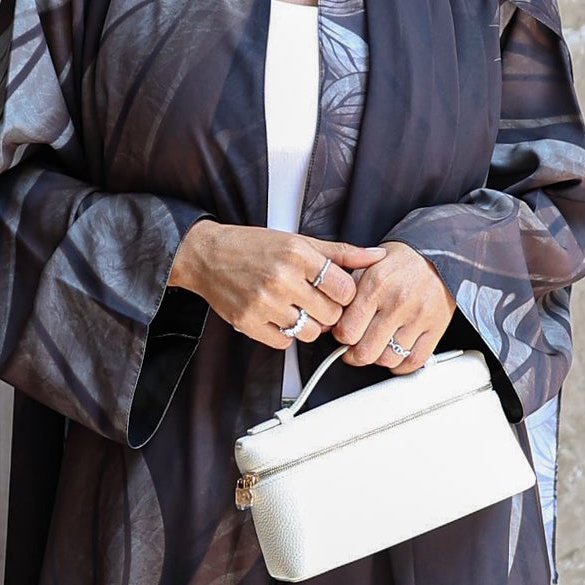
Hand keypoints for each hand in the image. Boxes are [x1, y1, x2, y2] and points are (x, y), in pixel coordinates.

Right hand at [167, 221, 383, 353]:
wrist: (207, 256)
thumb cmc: (254, 246)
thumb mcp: (299, 241)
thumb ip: (341, 252)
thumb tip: (377, 256)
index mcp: (297, 254)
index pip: (345, 289)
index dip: (344, 294)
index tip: (334, 290)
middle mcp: (281, 278)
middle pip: (331, 315)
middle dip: (328, 311)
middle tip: (315, 300)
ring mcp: (263, 303)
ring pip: (310, 333)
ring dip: (309, 325)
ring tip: (296, 308)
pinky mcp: (248, 322)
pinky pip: (284, 343)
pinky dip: (286, 335)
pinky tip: (278, 316)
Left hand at [328, 241, 455, 373]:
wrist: (437, 252)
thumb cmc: (400, 261)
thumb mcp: (366, 266)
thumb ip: (348, 294)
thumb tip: (333, 323)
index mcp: (376, 285)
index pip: (347, 331)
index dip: (341, 338)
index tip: (344, 335)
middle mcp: (398, 302)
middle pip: (366, 351)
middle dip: (355, 355)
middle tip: (354, 349)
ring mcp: (419, 317)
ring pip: (389, 359)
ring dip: (378, 359)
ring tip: (376, 348)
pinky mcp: (437, 327)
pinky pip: (415, 361)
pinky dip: (402, 365)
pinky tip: (396, 355)